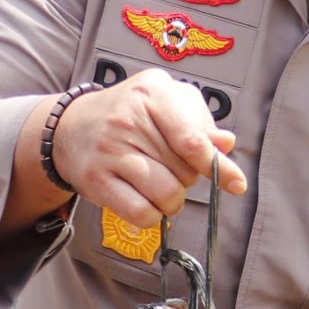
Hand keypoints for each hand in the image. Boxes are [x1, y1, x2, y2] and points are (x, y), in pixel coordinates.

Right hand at [48, 71, 248, 223]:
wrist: (70, 127)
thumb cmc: (131, 114)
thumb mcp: (166, 103)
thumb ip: (199, 123)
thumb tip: (226, 144)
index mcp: (153, 92)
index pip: (193, 140)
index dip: (218, 166)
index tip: (237, 184)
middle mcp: (128, 119)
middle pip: (184, 171)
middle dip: (189, 179)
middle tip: (172, 169)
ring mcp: (109, 151)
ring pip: (166, 195)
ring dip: (174, 202)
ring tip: (165, 190)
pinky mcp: (95, 180)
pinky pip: (140, 213)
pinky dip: (153, 216)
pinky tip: (148, 204)